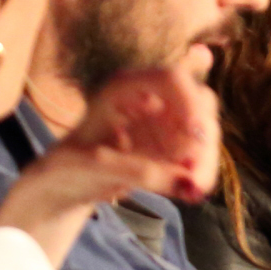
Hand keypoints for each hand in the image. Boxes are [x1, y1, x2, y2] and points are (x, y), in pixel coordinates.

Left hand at [0, 65, 222, 264]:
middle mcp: (150, 97)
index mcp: (123, 88)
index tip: (196, 138)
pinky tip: (191, 190)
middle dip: (204, 139)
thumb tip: (187, 183)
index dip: (190, 103)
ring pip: (204, 130)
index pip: (171, 78)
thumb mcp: (94, 167)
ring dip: (207, 160)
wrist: (63, 184)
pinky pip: (199, 153)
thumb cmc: (68, 166)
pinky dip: (200, 172)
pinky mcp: (172, 146)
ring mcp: (164, 122)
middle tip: (197, 177)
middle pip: (198, 103)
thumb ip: (138, 171)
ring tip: (194, 191)